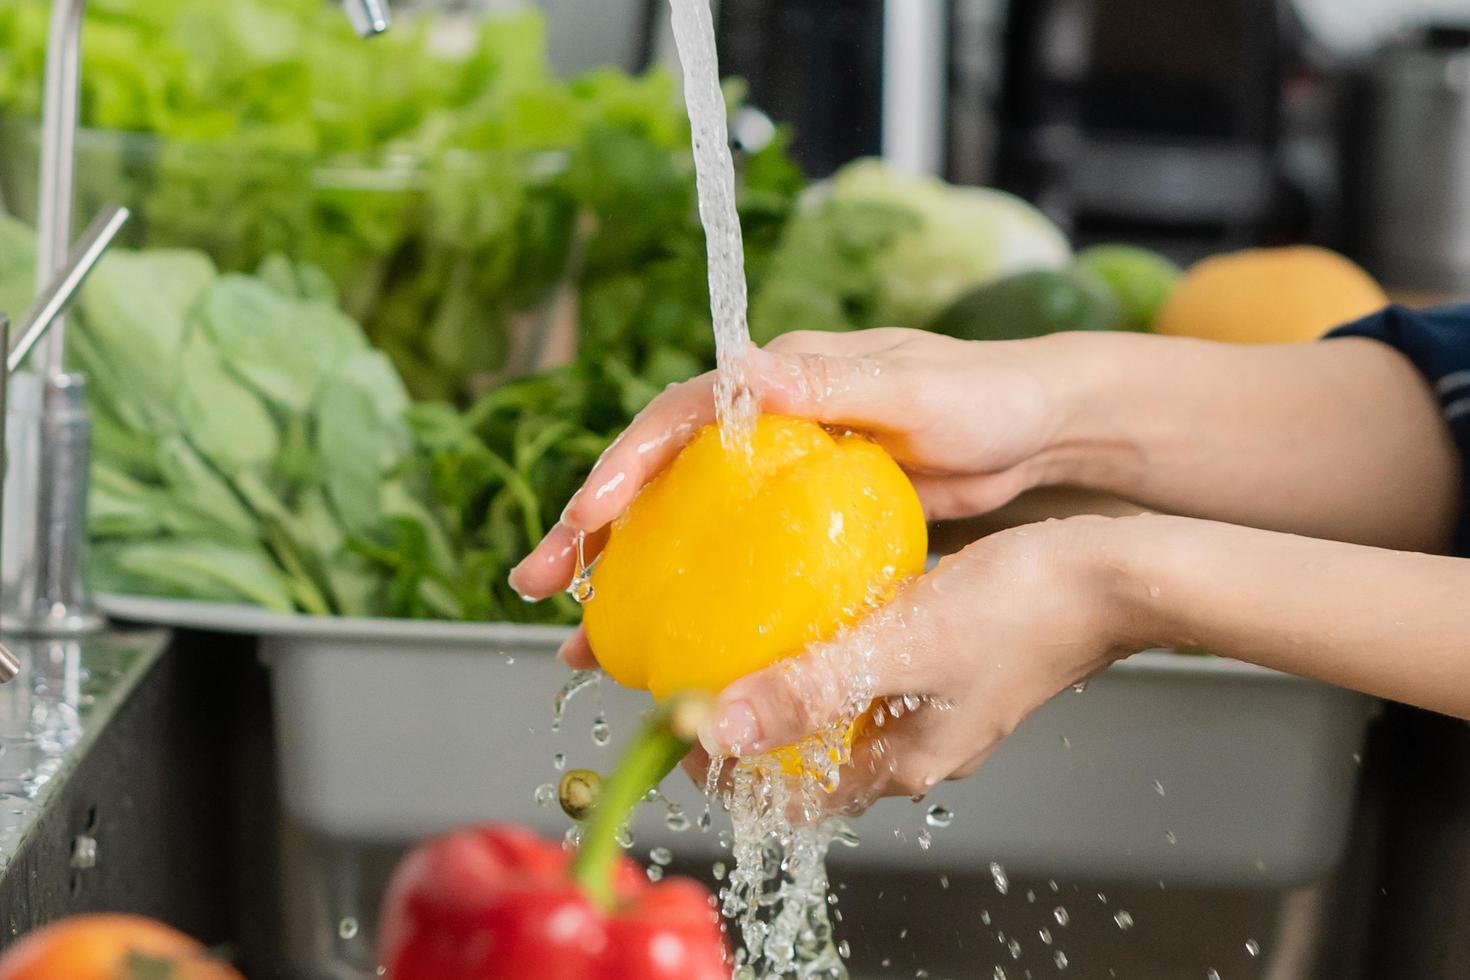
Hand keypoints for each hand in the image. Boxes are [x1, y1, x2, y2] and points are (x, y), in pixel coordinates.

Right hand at [509, 328, 1080, 665]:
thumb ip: (837, 384)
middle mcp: (763, 422)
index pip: (678, 416)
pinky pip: (724, 559)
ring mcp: (776, 477)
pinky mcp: (798, 523)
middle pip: (656, 473)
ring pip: (678, 523)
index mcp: (778, 379)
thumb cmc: (986, 398)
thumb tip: (750, 374)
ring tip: (578, 636)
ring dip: (624, 575)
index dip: (627, 462)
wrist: (1039, 434)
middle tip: (539, 582)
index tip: (591, 513)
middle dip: (591, 527)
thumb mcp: (916, 390)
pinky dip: (686, 598)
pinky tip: (661, 644)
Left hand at [681, 516, 1132, 811]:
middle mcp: (918, 746)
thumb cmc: (1022, 609)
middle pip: (812, 759)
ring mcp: (937, 709)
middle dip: (754, 730)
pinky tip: (819, 604)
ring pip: (840, 714)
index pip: (793, 798)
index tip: (680, 731)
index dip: (731, 775)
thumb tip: (720, 728)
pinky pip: (872, 673)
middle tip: (704, 682)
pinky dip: (832, 651)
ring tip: (747, 641)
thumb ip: (811, 688)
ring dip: (790, 687)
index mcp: (903, 762)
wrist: (1112, 576)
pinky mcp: (951, 666)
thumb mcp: (899, 646)